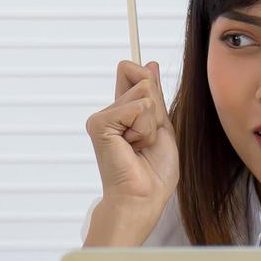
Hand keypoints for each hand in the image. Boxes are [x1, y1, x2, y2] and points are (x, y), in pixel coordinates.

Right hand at [83, 60, 178, 246]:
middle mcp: (109, 112)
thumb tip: (150, 63)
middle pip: (143, 81)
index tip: (153, 103)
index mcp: (123, 112)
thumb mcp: (161, 126)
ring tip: (140, 147)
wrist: (143, 197)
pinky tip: (133, 147)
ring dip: (152, 125)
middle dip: (156, 113)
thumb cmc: (154, 172)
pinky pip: (138, 108)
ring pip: (144, 94)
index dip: (148, 81)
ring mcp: (102, 117)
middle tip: (146, 142)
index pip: (133, 73)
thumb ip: (154, 96)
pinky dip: (145, 129)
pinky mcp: (99, 123)